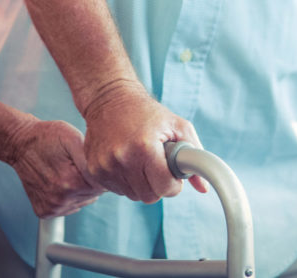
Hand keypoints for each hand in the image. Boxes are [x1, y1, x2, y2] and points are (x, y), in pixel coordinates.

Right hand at [5, 117, 103, 218]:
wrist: (20, 144)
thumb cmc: (47, 137)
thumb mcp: (72, 137)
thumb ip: (90, 157)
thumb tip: (104, 173)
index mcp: (71, 182)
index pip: (102, 186)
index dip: (99, 172)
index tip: (91, 161)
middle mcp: (60, 199)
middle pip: (93, 195)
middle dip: (90, 180)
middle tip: (77, 164)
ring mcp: (51, 207)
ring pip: (81, 202)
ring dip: (79, 189)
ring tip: (67, 171)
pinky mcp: (44, 211)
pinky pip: (67, 208)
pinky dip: (67, 197)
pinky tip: (59, 182)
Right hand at [79, 80, 206, 202]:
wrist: (109, 98)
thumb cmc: (146, 111)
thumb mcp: (177, 125)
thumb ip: (194, 156)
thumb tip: (202, 187)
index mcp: (144, 147)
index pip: (165, 188)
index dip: (173, 184)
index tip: (172, 174)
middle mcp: (122, 158)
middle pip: (149, 197)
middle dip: (158, 185)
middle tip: (157, 166)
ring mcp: (105, 166)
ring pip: (133, 196)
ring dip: (141, 184)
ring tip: (140, 160)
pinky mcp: (94, 170)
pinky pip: (117, 191)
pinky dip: (125, 181)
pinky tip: (126, 162)